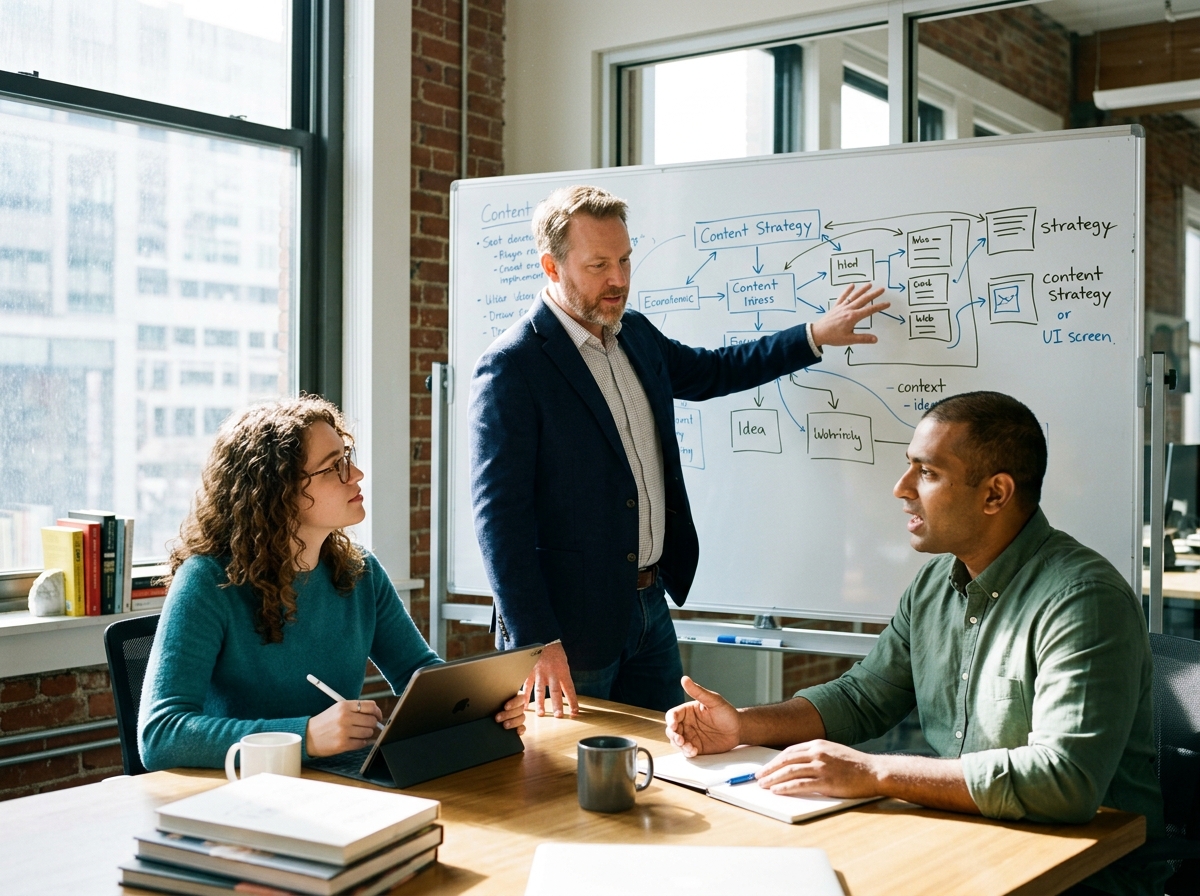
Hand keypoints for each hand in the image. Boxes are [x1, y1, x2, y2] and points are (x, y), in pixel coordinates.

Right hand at [305, 699, 382, 756]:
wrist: (308, 736)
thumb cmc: (325, 722)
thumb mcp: (337, 709)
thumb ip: (355, 709)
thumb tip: (375, 714)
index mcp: (344, 706)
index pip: (370, 706)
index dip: (377, 712)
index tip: (378, 716)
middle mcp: (345, 717)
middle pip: (371, 720)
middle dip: (373, 724)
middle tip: (367, 726)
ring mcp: (344, 731)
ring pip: (368, 732)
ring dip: (367, 734)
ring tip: (358, 733)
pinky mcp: (343, 744)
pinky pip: (362, 743)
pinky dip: (362, 742)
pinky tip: (355, 740)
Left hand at [495, 693, 527, 735]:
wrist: (488, 718)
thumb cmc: (491, 707)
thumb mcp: (494, 703)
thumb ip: (497, 700)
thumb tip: (491, 698)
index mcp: (514, 699)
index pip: (520, 699)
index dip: (514, 703)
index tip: (505, 707)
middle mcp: (518, 707)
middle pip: (520, 709)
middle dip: (509, 714)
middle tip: (497, 718)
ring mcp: (519, 717)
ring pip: (522, 718)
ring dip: (513, 722)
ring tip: (504, 725)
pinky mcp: (519, 726)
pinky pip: (523, 728)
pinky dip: (521, 729)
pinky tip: (517, 732)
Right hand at [522, 641, 577, 717]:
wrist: (543, 639)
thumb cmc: (555, 653)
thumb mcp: (564, 664)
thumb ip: (563, 678)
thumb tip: (566, 694)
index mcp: (563, 671)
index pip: (569, 689)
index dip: (573, 701)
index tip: (575, 713)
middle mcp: (552, 673)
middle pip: (555, 691)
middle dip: (557, 704)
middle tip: (559, 716)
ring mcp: (539, 673)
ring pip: (540, 690)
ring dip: (540, 703)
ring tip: (541, 714)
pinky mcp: (529, 672)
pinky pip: (527, 685)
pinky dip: (525, 696)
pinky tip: (524, 706)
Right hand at [664, 675, 740, 756]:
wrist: (739, 730)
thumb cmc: (727, 712)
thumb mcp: (713, 700)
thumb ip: (698, 691)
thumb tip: (684, 679)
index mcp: (687, 711)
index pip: (673, 715)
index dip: (670, 720)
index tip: (674, 725)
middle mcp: (687, 724)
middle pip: (671, 730)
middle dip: (674, 736)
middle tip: (681, 740)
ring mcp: (691, 736)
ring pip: (677, 742)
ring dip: (680, 746)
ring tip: (690, 748)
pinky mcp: (696, 747)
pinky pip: (686, 751)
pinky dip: (687, 752)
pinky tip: (694, 751)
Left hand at [755, 739, 881, 797]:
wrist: (874, 771)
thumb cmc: (855, 765)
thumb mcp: (833, 752)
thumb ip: (816, 755)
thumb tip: (797, 764)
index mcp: (818, 744)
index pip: (789, 752)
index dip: (775, 760)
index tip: (766, 767)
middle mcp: (817, 753)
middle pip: (785, 761)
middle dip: (769, 769)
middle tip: (757, 776)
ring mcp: (821, 767)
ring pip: (789, 772)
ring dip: (773, 779)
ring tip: (763, 785)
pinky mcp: (825, 782)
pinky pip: (800, 785)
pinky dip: (785, 788)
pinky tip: (777, 791)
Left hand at [808, 283, 888, 346]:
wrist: (818, 333)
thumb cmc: (833, 337)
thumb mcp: (849, 340)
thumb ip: (863, 339)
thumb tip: (875, 339)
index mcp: (853, 317)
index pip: (869, 310)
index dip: (879, 306)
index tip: (887, 303)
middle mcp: (848, 309)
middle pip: (863, 299)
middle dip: (874, 294)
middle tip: (882, 289)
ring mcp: (842, 307)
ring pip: (854, 296)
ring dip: (862, 290)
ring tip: (870, 284)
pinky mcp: (836, 307)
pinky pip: (842, 297)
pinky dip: (847, 291)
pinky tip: (852, 285)